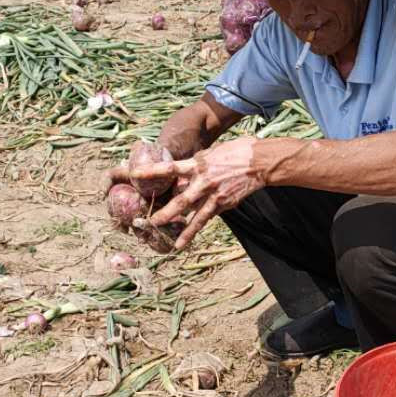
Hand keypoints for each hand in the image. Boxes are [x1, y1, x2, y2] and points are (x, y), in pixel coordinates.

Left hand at [133, 137, 263, 250]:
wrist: (260, 162)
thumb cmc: (237, 151)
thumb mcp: (212, 152)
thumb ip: (197, 163)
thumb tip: (185, 172)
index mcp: (199, 164)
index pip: (170, 168)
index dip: (152, 171)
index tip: (135, 174)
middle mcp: (205, 181)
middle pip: (181, 200)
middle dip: (165, 213)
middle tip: (150, 222)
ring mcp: (215, 195)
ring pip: (196, 217)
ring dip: (184, 231)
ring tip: (173, 244)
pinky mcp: (225, 204)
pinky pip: (208, 217)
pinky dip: (197, 228)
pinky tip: (187, 240)